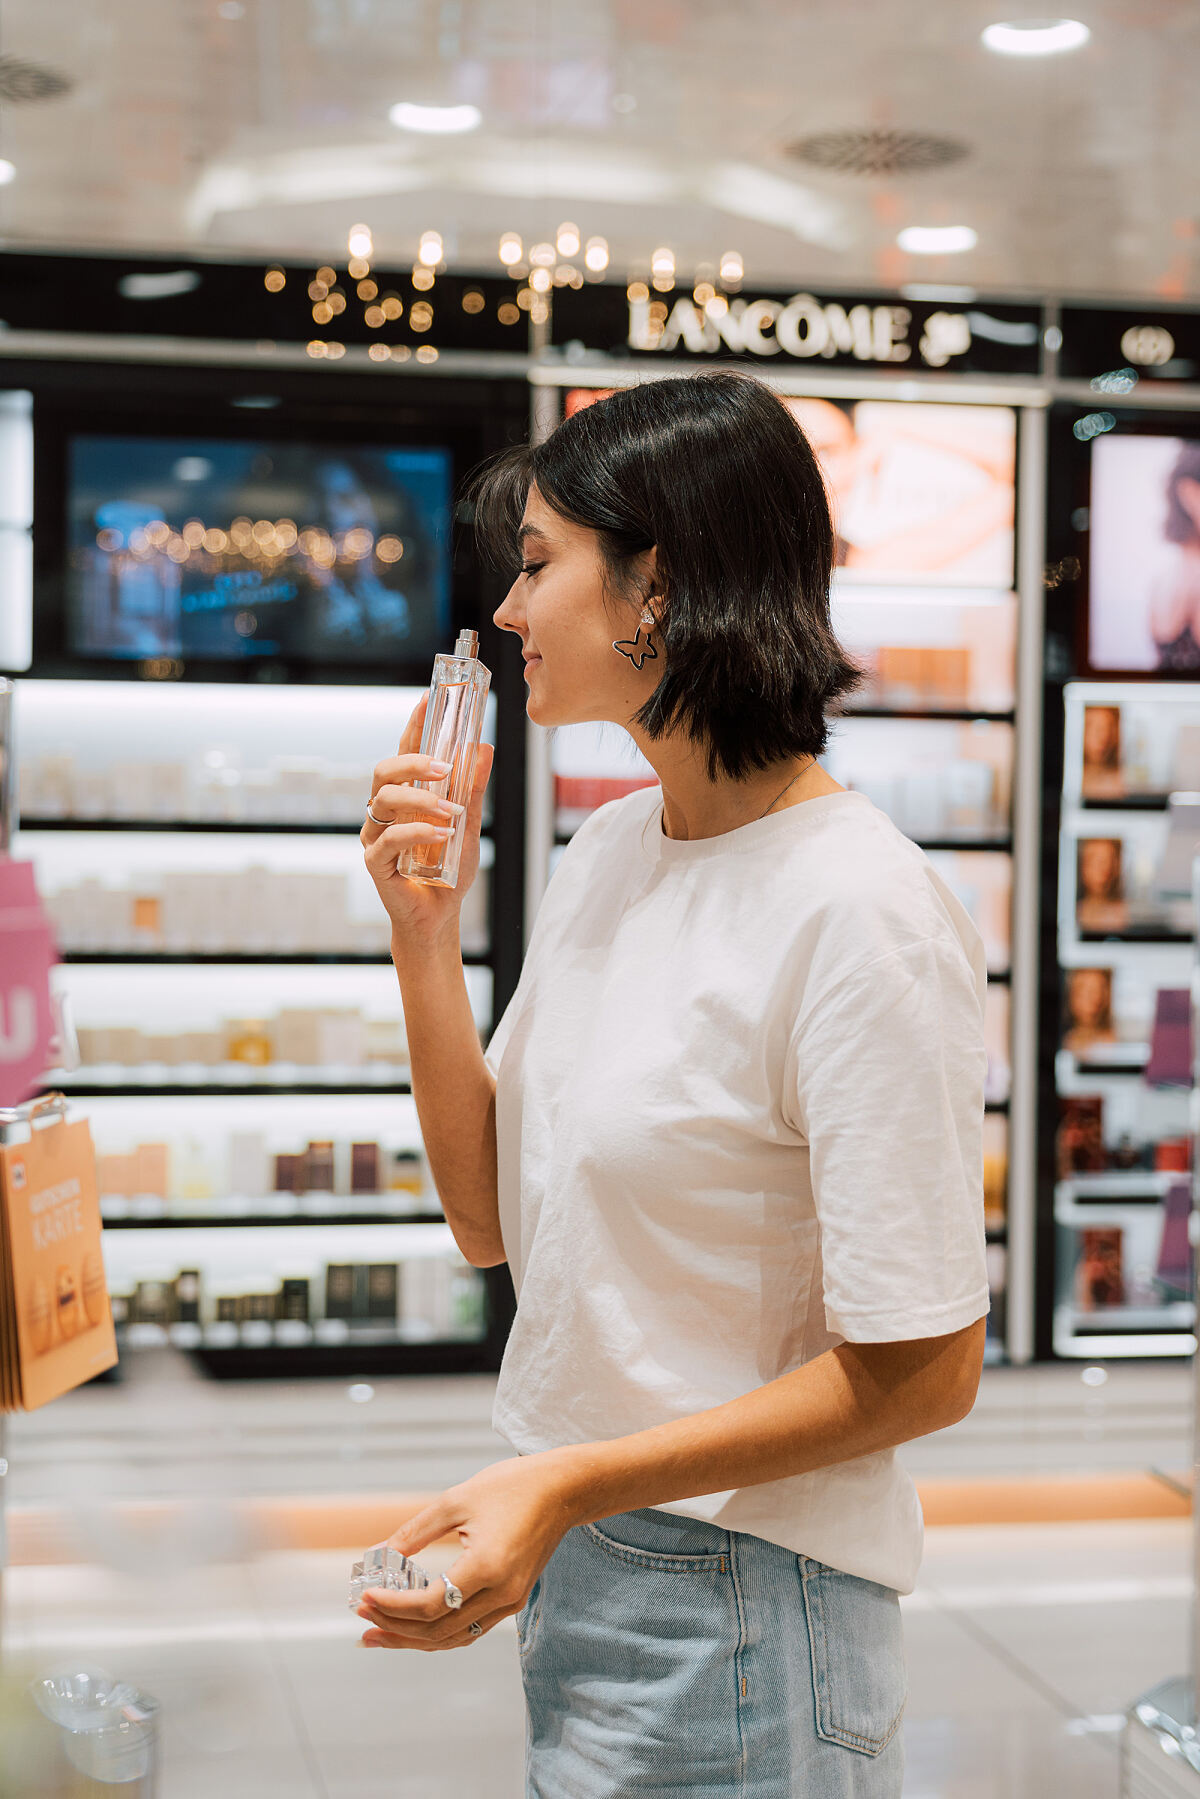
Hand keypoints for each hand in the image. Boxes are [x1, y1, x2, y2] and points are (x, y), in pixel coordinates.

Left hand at [356, 1452, 579, 1651]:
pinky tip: (414, 1626)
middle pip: (437, 1630)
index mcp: (487, 1567)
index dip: (392, 1605)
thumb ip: (416, 1532)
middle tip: (361, 1617)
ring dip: (412, 1638)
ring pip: (452, 1638)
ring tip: (377, 1632)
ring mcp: (510, 1602)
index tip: (363, 1596)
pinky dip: (437, 1632)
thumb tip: (379, 1554)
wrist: (563, 1490)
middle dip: (394, 1626)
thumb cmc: (511, 1486)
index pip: (430, 1604)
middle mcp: (501, 1594)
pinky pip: (468, 1630)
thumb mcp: (457, 1500)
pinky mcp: (513, 1601)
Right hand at [361, 690, 494, 955]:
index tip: (426, 698)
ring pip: (384, 801)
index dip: (413, 725)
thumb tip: (484, 748)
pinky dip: (417, 832)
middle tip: (446, 768)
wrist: (439, 916)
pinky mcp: (375, 863)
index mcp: (405, 797)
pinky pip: (389, 839)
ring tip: (451, 813)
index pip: (404, 753)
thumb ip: (473, 788)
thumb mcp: (469, 825)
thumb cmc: (447, 870)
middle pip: (384, 771)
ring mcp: (376, 836)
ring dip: (422, 801)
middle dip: (414, 761)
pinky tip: (441, 835)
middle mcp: (385, 812)